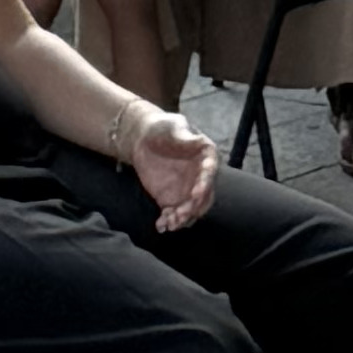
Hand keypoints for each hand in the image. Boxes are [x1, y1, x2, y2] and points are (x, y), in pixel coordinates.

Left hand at [124, 111, 215, 231]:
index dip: (204, 184)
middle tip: (180, 215)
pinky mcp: (172, 199)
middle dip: (193, 208)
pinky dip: (168, 222)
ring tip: (169, 223)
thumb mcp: (173, 127)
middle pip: (203, 198)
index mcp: (206, 158)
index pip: (209, 173)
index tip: (195, 193)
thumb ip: (184, 137)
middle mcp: (200, 178)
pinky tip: (160, 226)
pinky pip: (174, 214)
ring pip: (191, 210)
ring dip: (182, 219)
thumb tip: (199, 141)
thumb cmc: (162, 129)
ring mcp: (187, 191)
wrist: (143, 140)